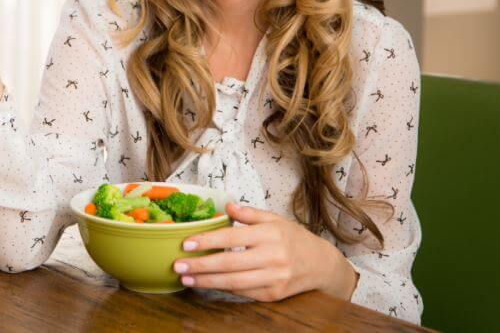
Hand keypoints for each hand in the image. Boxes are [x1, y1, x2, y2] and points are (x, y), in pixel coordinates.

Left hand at [173, 203, 357, 301]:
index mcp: (270, 234)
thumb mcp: (275, 219)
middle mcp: (273, 257)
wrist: (322, 265)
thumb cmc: (295, 239)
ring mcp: (274, 278)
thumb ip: (250, 214)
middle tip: (178, 265)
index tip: (186, 244)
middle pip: (230, 263)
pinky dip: (224, 289)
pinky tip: (208, 285)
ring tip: (186, 279)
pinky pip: (244, 292)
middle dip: (201, 266)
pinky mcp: (274, 295)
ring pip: (234, 282)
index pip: (232, 238)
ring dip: (207, 281)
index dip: (207, 242)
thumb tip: (227, 205)